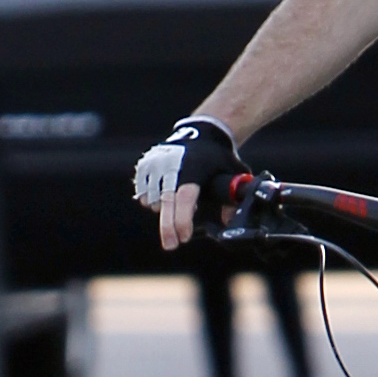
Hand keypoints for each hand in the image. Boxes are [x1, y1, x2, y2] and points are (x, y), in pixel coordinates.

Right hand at [133, 116, 248, 251]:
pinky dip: (152, 200)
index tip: (184, 237)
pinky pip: (143, 193)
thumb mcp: (233, 173)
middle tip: (172, 245)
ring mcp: (156, 163)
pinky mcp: (145, 164)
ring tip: (178, 203)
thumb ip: (234, 197)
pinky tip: (166, 195)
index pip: (185, 198)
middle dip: (168, 228)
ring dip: (164, 210)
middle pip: (165, 202)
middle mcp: (172, 164)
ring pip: (153, 201)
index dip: (183, 220)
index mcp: (194, 168)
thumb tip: (228, 221)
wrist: (201, 131)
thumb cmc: (219, 157)